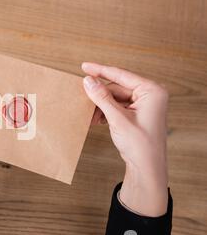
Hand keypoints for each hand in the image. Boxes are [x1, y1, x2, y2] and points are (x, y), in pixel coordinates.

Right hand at [82, 62, 168, 216]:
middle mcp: (150, 95)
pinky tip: (96, 119)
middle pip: (117, 87)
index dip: (101, 71)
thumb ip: (102, 97)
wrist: (146, 167)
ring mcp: (144, 104)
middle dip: (99, 96)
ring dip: (101, 105)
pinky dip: (106, 111)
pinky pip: (117, 106)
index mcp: (152, 91)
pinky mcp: (137, 113)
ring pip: (115, 97)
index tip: (84, 66)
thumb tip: (88, 81)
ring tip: (89, 115)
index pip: (121, 75)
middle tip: (82, 100)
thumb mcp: (117, 118)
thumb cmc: (140, 144)